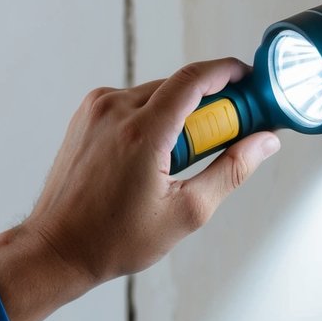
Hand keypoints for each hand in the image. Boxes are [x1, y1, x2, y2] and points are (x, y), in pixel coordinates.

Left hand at [0, 58, 279, 320]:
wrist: (56, 248)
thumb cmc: (114, 239)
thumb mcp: (186, 212)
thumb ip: (231, 171)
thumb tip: (265, 142)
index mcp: (142, 131)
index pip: (194, 79)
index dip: (228, 72)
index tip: (249, 80)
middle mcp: (114, 110)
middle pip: (178, 87)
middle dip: (210, 105)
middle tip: (231, 134)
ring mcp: (95, 109)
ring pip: (155, 94)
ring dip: (180, 116)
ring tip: (184, 159)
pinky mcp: (85, 116)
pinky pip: (132, 104)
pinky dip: (152, 120)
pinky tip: (154, 157)